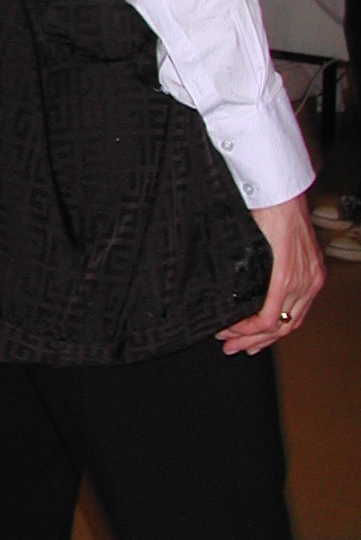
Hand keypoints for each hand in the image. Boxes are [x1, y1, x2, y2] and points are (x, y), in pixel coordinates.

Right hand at [217, 195, 324, 355]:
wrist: (280, 191)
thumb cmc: (275, 208)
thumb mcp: (276, 244)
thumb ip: (268, 264)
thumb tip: (246, 278)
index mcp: (311, 275)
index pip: (291, 316)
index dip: (268, 333)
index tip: (246, 338)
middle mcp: (311, 283)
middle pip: (286, 327)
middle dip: (256, 341)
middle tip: (233, 348)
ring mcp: (302, 282)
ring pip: (278, 325)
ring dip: (250, 337)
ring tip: (228, 340)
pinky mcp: (287, 277)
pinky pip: (270, 312)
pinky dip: (252, 326)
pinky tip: (237, 328)